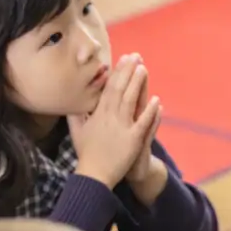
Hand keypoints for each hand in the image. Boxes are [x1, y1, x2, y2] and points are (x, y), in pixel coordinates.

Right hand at [70, 54, 159, 188]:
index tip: (124, 59)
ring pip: (129, 101)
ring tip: (144, 68)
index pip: (109, 88)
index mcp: (98, 114)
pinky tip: (157, 100)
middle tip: (135, 55)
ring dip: (137, 84)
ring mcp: (121, 128)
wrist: (94, 174)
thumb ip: (76, 115)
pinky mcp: (132, 140)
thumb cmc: (87, 153)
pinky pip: (142, 123)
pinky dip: (149, 111)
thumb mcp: (77, 131)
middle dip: (128, 72)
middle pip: (119, 90)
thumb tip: (73, 101)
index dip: (117, 73)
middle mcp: (109, 117)